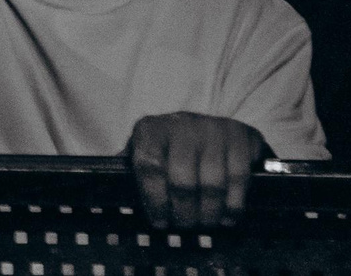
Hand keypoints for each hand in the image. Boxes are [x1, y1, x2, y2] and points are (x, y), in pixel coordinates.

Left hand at [125, 113, 263, 230]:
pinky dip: (233, 205)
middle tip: (184, 226)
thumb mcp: (146, 151)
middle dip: (183, 212)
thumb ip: (131, 170)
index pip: (149, 166)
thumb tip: (110, 190)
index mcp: (150, 129)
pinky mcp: (240, 136)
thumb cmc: (170, 147)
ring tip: (204, 224)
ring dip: (208, 213)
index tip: (159, 222)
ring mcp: (213, 129)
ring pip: (212, 183)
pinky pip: (239, 179)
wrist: (210, 126)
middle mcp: (181, 124)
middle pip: (183, 180)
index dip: (154, 200)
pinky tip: (226, 217)